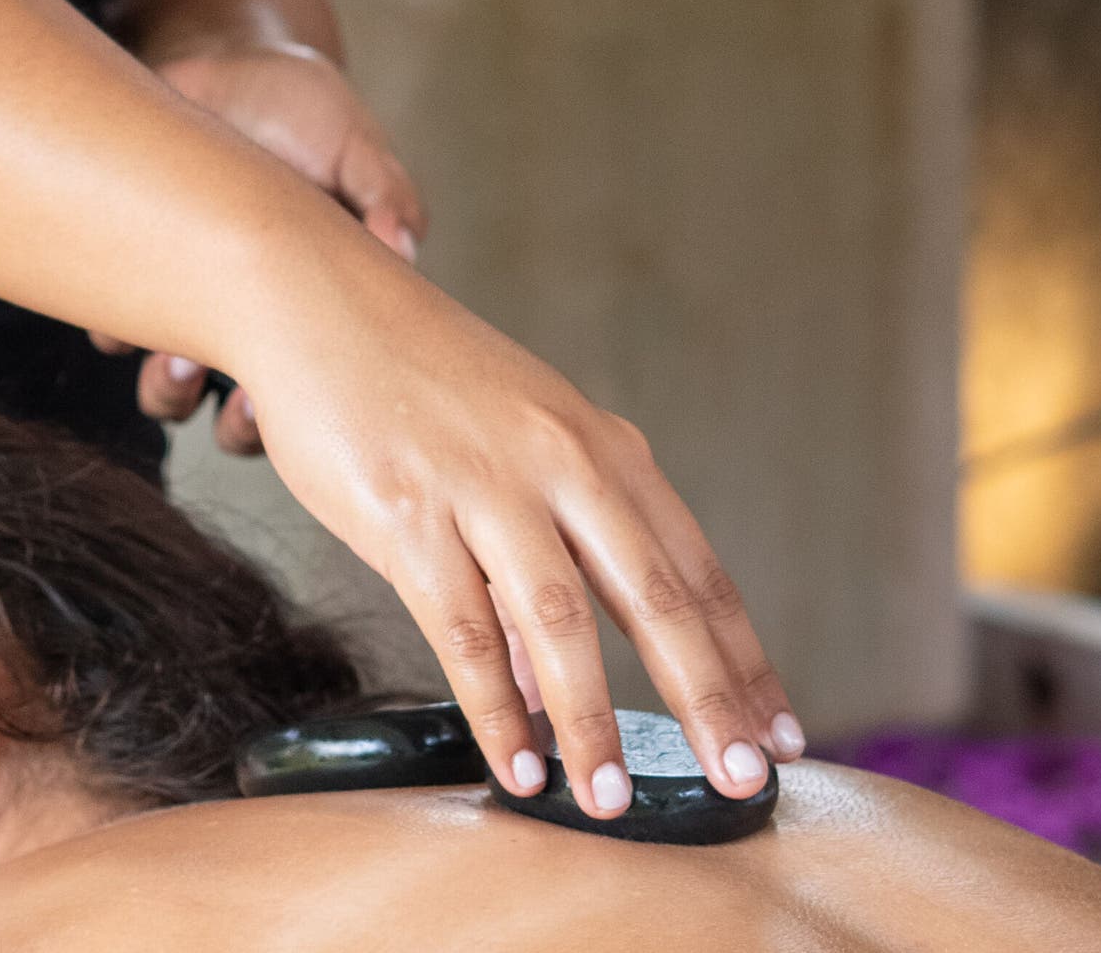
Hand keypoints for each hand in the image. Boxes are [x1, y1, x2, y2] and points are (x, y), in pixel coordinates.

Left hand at [115, 44, 423, 452]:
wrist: (222, 67)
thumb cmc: (303, 111)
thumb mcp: (355, 145)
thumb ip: (383, 192)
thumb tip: (402, 243)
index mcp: (318, 307)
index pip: (315, 390)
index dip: (298, 416)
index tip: (285, 404)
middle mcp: (254, 323)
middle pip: (244, 417)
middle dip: (236, 423)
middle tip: (231, 392)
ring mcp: (192, 306)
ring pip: (173, 389)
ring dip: (169, 388)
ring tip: (171, 360)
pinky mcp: (134, 277)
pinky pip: (114, 331)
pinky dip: (114, 327)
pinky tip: (125, 293)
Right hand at [240, 245, 803, 817]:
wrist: (318, 298)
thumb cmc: (419, 380)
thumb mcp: (515, 448)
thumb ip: (551, 554)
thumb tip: (555, 684)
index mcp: (604, 449)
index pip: (696, 570)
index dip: (743, 657)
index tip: (782, 731)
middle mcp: (563, 464)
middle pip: (656, 599)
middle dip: (709, 700)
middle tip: (746, 781)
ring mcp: (487, 488)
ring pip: (562, 624)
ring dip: (593, 724)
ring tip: (609, 802)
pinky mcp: (409, 514)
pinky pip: (465, 631)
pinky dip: (495, 707)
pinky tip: (514, 764)